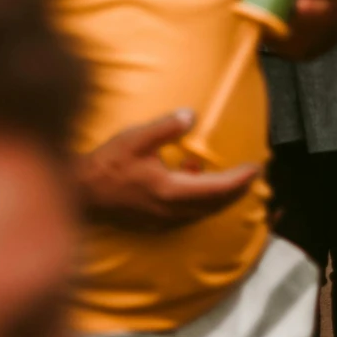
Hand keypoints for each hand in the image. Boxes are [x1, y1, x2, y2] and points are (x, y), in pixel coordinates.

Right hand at [76, 110, 259, 230]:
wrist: (80, 194)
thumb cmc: (106, 166)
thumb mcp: (135, 139)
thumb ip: (166, 127)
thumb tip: (191, 115)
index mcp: (171, 191)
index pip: (217, 188)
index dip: (240, 178)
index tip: (256, 168)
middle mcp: (171, 210)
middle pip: (215, 205)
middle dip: (237, 190)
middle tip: (252, 174)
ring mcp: (163, 219)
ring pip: (203, 212)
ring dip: (220, 197)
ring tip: (231, 177)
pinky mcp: (155, 222)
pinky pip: (189, 214)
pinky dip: (201, 200)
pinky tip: (193, 178)